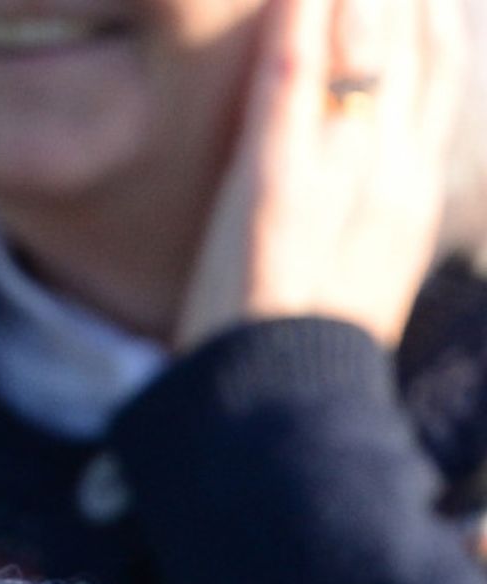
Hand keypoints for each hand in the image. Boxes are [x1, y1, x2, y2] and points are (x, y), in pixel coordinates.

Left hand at [176, 0, 463, 348]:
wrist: (286, 408)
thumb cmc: (305, 349)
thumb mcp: (364, 270)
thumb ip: (369, 212)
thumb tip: (364, 177)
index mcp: (414, 190)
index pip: (440, 71)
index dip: (434, 8)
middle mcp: (392, 170)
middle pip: (416, 42)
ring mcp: (340, 175)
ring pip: (365, 49)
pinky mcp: (278, 187)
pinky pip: (291, 86)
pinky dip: (295, 25)